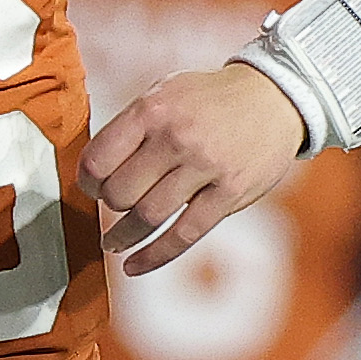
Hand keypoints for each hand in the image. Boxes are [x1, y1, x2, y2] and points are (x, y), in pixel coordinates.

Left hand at [86, 61, 306, 272]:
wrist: (274, 97)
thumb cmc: (208, 100)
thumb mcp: (165, 93)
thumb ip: (131, 128)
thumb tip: (92, 172)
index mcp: (153, 109)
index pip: (98, 159)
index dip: (86, 182)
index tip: (91, 188)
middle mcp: (177, 137)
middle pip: (120, 192)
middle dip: (109, 207)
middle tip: (111, 208)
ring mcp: (206, 166)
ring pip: (148, 216)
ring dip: (124, 236)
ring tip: (114, 243)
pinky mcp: (231, 192)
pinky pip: (184, 235)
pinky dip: (154, 256)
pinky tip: (134, 266)